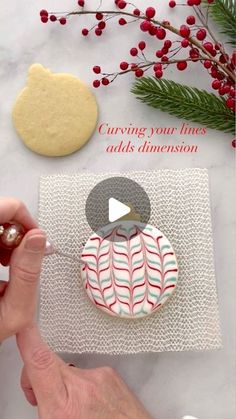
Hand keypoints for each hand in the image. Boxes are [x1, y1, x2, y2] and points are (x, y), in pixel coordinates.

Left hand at [0, 198, 45, 340]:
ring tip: (11, 264)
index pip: (2, 208)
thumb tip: (38, 240)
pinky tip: (1, 264)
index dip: (24, 219)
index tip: (35, 237)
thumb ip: (27, 273)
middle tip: (22, 256)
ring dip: (7, 241)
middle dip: (17, 234)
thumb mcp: (13, 312)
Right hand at [17, 326, 151, 418]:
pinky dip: (86, 386)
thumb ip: (45, 403)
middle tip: (48, 401)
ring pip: (70, 371)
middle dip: (42, 376)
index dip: (30, 342)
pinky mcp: (111, 374)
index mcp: (63, 407)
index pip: (41, 363)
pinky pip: (88, 373)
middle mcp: (83, 388)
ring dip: (69, 386)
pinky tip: (94, 404)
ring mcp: (100, 378)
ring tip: (80, 408)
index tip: (24, 328)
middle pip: (50, 363)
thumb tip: (37, 390)